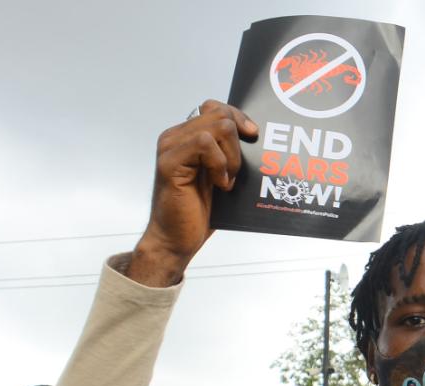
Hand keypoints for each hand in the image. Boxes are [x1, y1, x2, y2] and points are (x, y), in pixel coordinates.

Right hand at [128, 100, 258, 286]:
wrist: (177, 240)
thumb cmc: (199, 211)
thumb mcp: (220, 174)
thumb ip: (228, 151)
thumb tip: (255, 134)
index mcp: (186, 136)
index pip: (216, 107)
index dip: (238, 117)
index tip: (253, 135)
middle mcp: (175, 137)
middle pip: (219, 114)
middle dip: (237, 143)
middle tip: (233, 172)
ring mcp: (170, 147)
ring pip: (216, 127)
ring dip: (230, 156)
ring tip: (225, 180)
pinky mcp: (169, 162)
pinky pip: (204, 144)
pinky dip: (219, 164)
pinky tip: (219, 184)